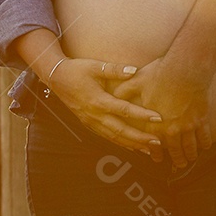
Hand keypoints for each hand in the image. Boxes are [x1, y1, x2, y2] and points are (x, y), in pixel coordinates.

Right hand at [45, 57, 160, 153]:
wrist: (57, 78)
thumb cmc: (77, 70)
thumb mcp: (96, 66)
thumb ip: (115, 70)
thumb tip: (135, 71)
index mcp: (98, 100)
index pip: (124, 110)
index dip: (142, 115)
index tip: (158, 118)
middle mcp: (94, 115)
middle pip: (120, 130)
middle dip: (140, 138)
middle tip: (158, 142)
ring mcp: (90, 122)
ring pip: (113, 137)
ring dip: (132, 144)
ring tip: (149, 149)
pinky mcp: (88, 124)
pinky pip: (106, 136)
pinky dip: (120, 142)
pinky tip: (131, 147)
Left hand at [114, 58, 212, 168]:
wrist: (185, 68)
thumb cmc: (160, 73)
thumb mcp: (137, 81)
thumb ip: (124, 90)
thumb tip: (112, 93)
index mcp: (155, 124)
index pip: (154, 144)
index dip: (155, 153)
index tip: (157, 159)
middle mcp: (172, 129)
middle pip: (176, 150)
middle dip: (177, 159)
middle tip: (179, 164)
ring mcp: (188, 125)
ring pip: (191, 147)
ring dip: (190, 155)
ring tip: (191, 158)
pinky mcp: (202, 118)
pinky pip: (205, 136)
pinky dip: (205, 143)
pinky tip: (205, 146)